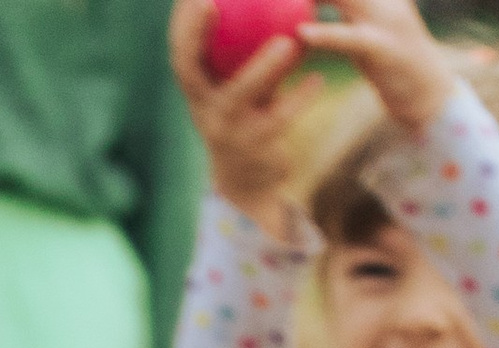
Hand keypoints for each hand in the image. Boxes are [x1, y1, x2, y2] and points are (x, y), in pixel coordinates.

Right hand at [168, 0, 311, 230]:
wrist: (250, 178)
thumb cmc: (249, 112)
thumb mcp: (243, 79)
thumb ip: (247, 45)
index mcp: (197, 89)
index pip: (180, 49)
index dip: (181, 21)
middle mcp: (203, 108)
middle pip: (189, 69)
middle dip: (194, 34)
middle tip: (210, 1)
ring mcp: (225, 129)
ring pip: (239, 95)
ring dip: (262, 69)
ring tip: (288, 43)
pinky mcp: (252, 148)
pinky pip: (279, 119)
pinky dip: (299, 98)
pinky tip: (318, 79)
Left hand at [309, 0, 452, 134]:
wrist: (427, 90)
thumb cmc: (388, 59)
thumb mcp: (362, 25)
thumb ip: (341, 6)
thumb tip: (308, 4)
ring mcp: (386, 19)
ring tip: (279, 1)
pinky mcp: (384, 47)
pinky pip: (350, 38)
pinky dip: (326, 34)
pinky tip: (302, 34)